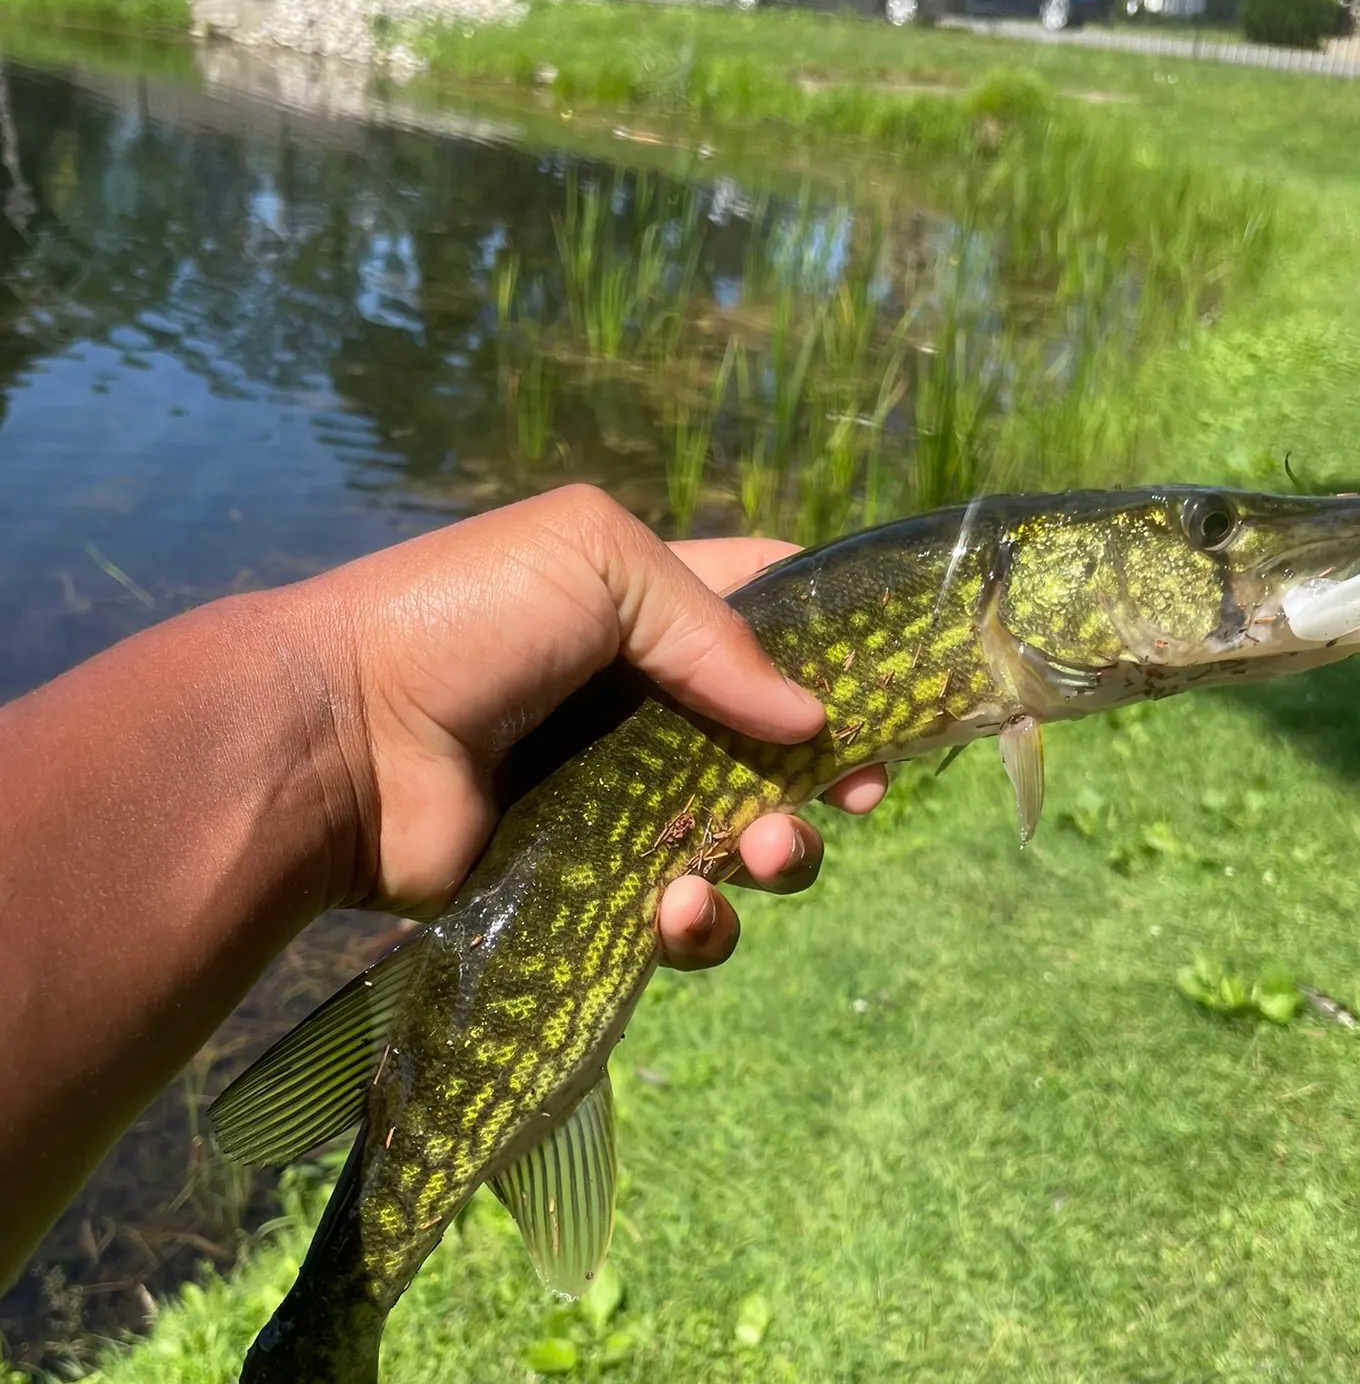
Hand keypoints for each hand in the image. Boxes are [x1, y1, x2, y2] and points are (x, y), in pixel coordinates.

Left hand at [298, 485, 886, 966]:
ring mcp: (624, 801)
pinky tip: (677, 908)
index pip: (775, 618)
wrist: (340, 738)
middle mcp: (651, 708)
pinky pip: (680, 915)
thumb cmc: (466, 619)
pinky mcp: (592, 886)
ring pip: (746, 842)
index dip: (842, 653)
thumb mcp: (597, 561)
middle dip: (828, 777)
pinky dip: (700, 921)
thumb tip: (811, 724)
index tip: (896, 693)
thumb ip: (715, 630)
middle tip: (853, 799)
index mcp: (656, 614)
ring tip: (762, 856)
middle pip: (781, 748)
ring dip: (779, 856)